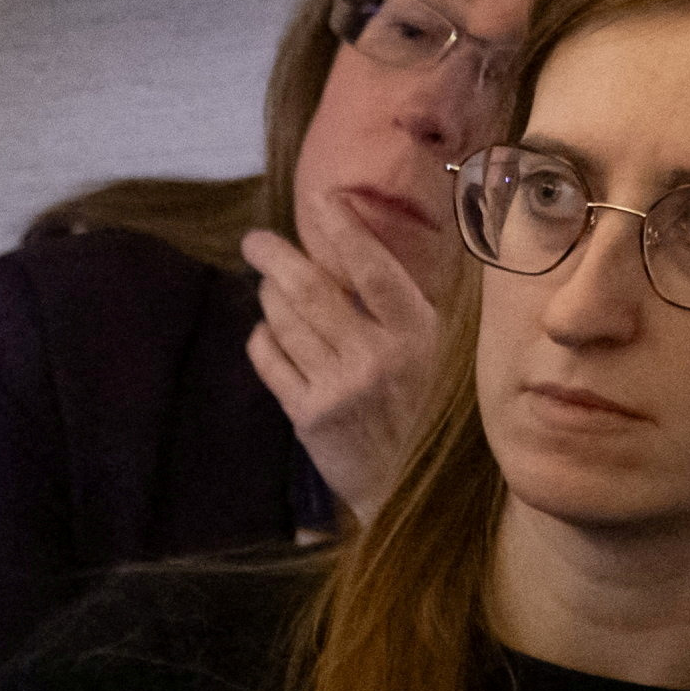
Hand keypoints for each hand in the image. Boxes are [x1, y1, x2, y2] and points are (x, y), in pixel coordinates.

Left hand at [239, 179, 449, 521]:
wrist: (414, 491)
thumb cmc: (425, 412)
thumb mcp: (434, 354)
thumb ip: (399, 309)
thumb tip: (362, 247)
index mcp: (418, 334)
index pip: (374, 268)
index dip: (345, 229)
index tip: (321, 199)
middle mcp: (377, 357)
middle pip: (312, 290)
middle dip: (276, 257)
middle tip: (255, 240)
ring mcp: (339, 387)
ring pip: (285, 321)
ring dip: (269, 295)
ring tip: (267, 282)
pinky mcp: (309, 416)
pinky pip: (270, 360)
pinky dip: (263, 337)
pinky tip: (267, 330)